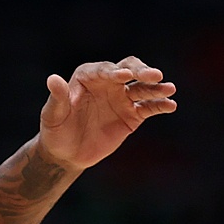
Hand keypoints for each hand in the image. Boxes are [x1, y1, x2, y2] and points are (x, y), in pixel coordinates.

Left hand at [37, 58, 177, 169]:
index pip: (105, 70)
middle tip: (155, 75)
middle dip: (142, 71)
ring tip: (170, 89)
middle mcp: (109, 83)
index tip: (125, 76)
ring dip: (157, 88)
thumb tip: (53, 79)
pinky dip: (160, 106)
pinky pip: (148, 107)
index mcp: (88, 77)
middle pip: (130, 70)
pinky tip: (170, 105)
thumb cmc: (56, 131)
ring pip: (143, 88)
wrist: (67, 153)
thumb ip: (58, 98)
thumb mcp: (53, 115)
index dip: (115, 72)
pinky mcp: (132, 115)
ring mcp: (122, 98)